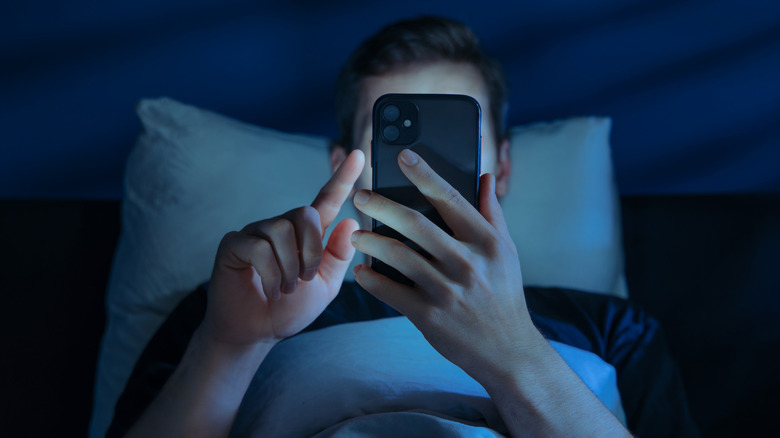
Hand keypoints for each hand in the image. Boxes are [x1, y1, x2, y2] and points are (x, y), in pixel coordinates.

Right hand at [202, 150, 364, 348]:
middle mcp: (280, 226)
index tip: (358, 154)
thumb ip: (337, 257)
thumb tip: (349, 223)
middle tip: (304, 280)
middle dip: (311, 251)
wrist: (256, 333)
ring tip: (286, 289)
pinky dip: (271, 274)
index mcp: (305, 234)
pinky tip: (270, 290)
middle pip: (304, 214)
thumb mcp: (324, 286)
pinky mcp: (233, 244)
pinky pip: (258, 247)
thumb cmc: (288, 309)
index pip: (326, 199)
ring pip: (281, 231)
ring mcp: (255, 232)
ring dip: (290, 267)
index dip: (342, 178)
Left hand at [350, 149, 541, 382]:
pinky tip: (361, 271)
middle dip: (383, 205)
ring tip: (356, 235)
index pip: (450, 199)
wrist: (507, 351)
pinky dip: (372, 280)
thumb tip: (485, 176)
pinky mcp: (430, 316)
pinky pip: (391, 292)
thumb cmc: (504, 294)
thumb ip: (492, 213)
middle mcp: (467, 263)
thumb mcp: (507, 252)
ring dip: (371, 242)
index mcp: (486, 242)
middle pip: (416, 224)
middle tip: (360, 196)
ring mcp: (447, 290)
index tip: (403, 156)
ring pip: (398, 256)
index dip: (425, 174)